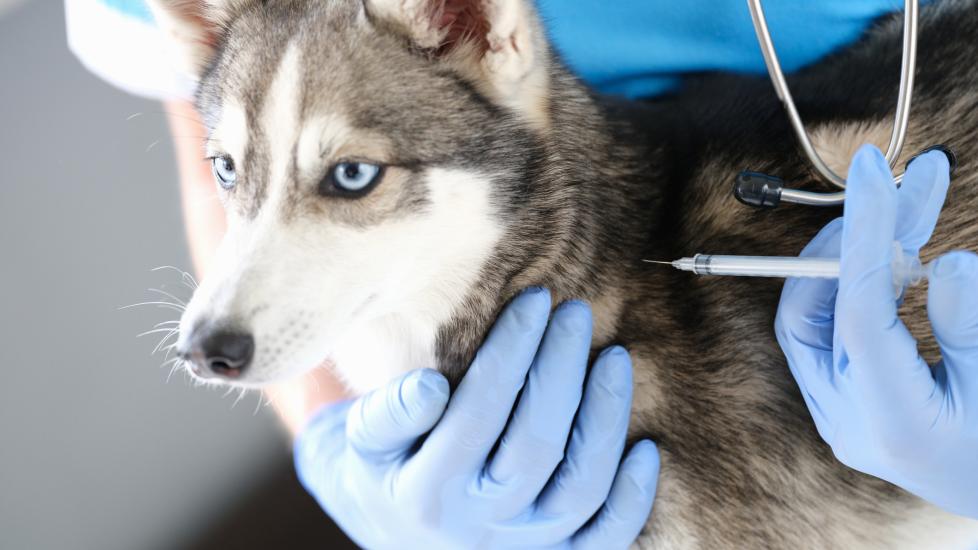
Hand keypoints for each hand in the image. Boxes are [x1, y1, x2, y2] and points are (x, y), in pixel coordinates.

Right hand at [294, 289, 659, 547]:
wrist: (398, 531)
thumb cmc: (382, 467)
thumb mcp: (361, 440)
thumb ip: (388, 414)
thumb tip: (431, 387)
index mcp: (425, 494)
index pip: (478, 412)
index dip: (511, 351)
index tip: (534, 300)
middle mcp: (479, 528)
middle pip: (535, 446)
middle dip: (561, 370)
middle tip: (574, 313)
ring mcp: (524, 547)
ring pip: (580, 488)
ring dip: (605, 419)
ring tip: (614, 358)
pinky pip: (607, 535)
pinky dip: (633, 496)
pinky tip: (645, 446)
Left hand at [776, 144, 977, 517]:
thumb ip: (973, 327)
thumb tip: (948, 263)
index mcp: (889, 422)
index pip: (858, 312)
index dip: (864, 235)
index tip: (874, 171)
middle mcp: (845, 420)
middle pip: (826, 305)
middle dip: (864, 234)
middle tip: (910, 176)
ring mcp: (836, 412)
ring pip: (819, 313)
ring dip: (860, 254)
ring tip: (913, 201)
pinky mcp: (841, 400)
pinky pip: (831, 328)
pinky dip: (861, 285)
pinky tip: (902, 253)